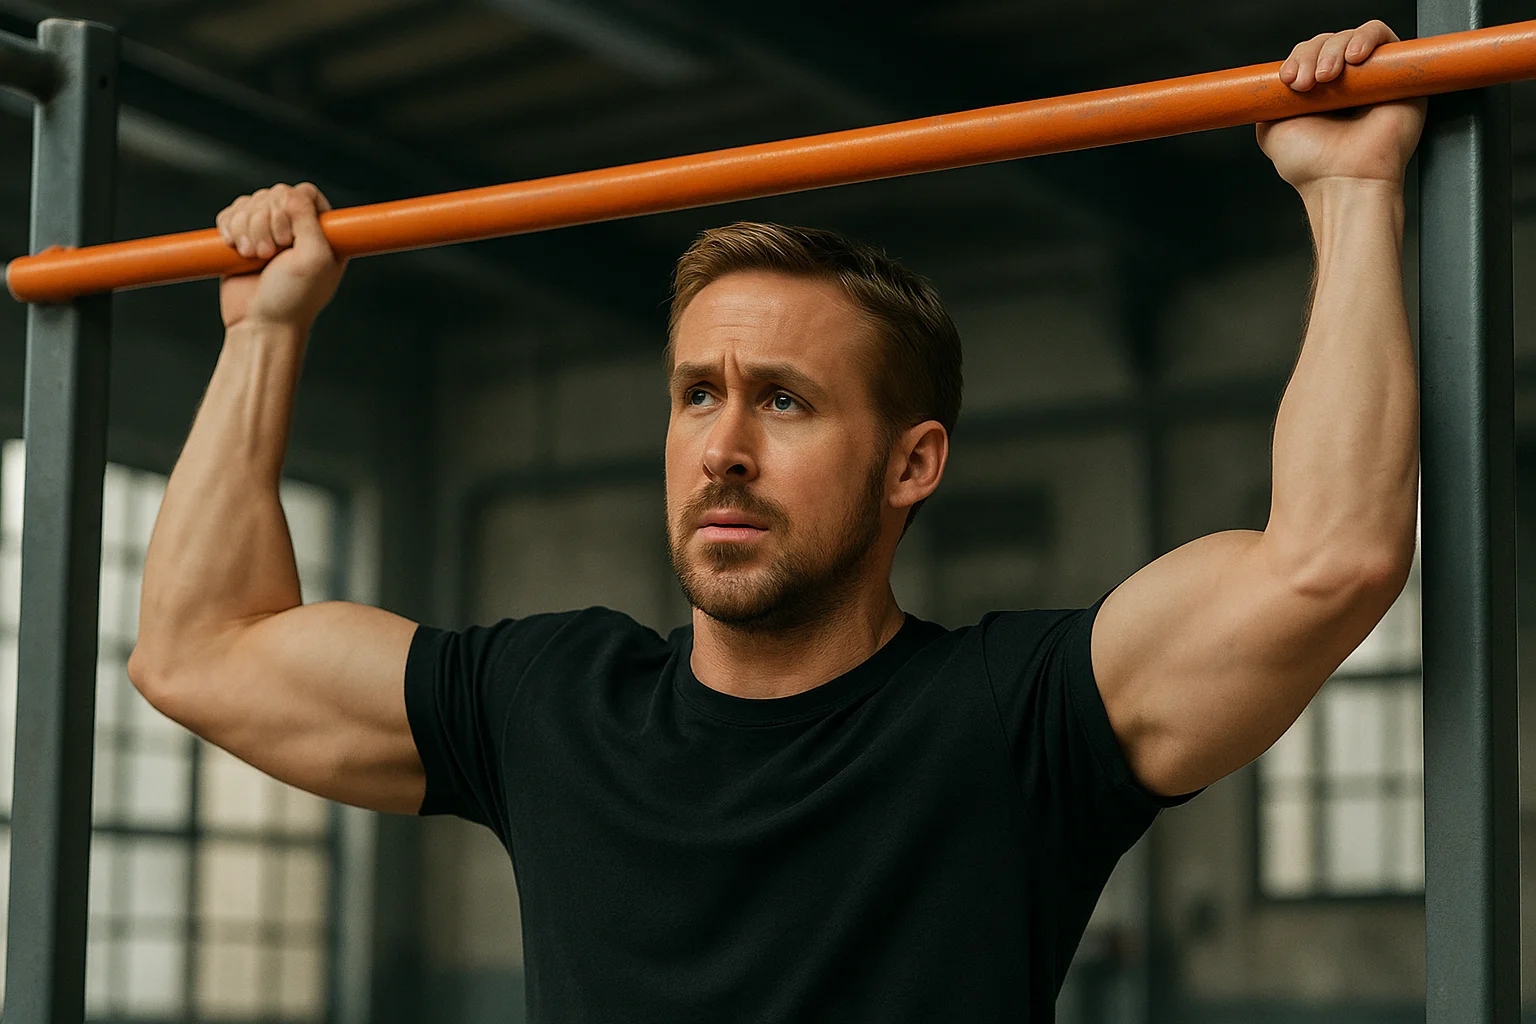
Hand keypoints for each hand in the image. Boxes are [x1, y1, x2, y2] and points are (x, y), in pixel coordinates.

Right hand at [217, 183, 346, 331]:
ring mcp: (268, 230)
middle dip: (265, 224)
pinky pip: (229, 214)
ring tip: (255, 258)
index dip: (290, 208)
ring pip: (249, 203)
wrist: (260, 324)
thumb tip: (290, 192)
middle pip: (272, 194)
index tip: (290, 239)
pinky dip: (229, 229)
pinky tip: (237, 251)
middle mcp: (296, 227)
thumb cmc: (293, 297)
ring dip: (247, 229)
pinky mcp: (241, 237)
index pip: (304, 192)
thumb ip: (308, 220)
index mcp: (322, 230)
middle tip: (271, 256)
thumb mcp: (313, 258)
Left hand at [1257, 21, 1426, 195]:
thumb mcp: (1270, 130)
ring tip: (1328, 77)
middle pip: (1327, 43)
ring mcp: (1372, 78)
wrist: (1343, 180)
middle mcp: (1345, 85)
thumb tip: (1270, 85)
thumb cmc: (1310, 165)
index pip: (1307, 56)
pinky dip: (1366, 38)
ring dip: (1334, 49)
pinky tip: (1353, 59)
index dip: (1298, 58)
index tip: (1289, 79)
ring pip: (1352, 37)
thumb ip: (1269, 103)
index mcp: (1317, 94)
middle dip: (1312, 55)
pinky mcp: (1400, 74)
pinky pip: (1385, 36)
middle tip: (1307, 83)